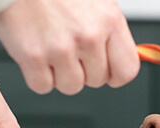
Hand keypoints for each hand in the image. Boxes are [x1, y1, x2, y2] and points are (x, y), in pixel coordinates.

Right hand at [0, 0, 140, 94]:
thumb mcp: (94, 0)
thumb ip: (109, 29)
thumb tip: (117, 57)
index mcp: (109, 19)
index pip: (126, 70)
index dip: (115, 74)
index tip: (106, 70)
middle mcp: (88, 36)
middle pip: (96, 81)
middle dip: (83, 69)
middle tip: (67, 47)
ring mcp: (61, 48)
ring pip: (70, 86)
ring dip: (60, 74)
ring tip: (50, 47)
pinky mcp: (33, 57)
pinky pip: (43, 86)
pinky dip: (37, 75)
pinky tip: (35, 52)